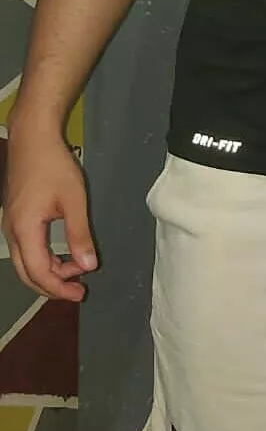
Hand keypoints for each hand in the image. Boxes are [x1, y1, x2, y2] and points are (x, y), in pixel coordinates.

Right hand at [2, 122, 96, 300]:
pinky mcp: (17, 219)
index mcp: (25, 228)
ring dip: (51, 272)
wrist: (32, 137)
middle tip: (79, 291)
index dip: (59, 288)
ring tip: (78, 270)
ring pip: (26, 262)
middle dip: (53, 286)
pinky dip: (45, 259)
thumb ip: (80, 235)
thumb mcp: (74, 201)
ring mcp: (12, 224)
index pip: (38, 272)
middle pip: (27, 273)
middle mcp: (12, 230)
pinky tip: (65, 256)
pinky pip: (27, 249)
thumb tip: (88, 265)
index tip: (80, 292)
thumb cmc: (52, 164)